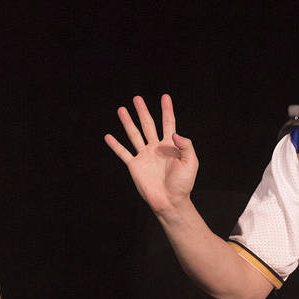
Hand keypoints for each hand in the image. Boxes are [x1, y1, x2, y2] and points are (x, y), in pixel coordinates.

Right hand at [104, 94, 197, 213]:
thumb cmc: (183, 184)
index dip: (167, 110)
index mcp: (171, 146)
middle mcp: (156, 148)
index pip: (168, 123)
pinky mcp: (135, 166)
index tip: (165, 97)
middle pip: (148, 125)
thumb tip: (174, 132)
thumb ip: (185, 145)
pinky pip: (123, 153)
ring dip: (127, 122)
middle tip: (137, 98)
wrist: (170, 201)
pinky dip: (115, 145)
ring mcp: (144, 156)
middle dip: (142, 111)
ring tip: (121, 109)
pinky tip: (108, 136)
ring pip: (134, 134)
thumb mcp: (190, 162)